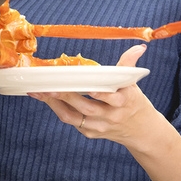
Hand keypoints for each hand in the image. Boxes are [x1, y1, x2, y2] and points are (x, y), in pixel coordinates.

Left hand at [28, 44, 154, 142]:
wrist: (140, 130)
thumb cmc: (132, 101)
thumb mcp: (133, 84)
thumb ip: (129, 65)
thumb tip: (139, 48)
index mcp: (124, 101)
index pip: (111, 97)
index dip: (99, 92)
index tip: (86, 86)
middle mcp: (111, 116)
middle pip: (87, 107)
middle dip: (67, 96)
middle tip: (50, 85)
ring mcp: (100, 126)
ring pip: (73, 117)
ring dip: (55, 103)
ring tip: (39, 91)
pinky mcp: (90, 132)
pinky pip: (70, 121)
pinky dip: (56, 108)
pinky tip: (45, 98)